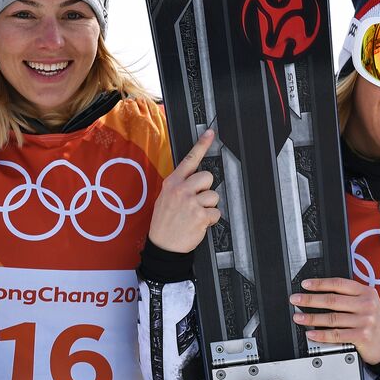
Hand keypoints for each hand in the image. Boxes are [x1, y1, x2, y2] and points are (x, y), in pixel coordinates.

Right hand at [147, 129, 220, 252]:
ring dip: (209, 206)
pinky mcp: (200, 216)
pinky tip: (199, 224)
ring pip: (214, 196)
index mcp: (172, 183)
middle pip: (208, 177)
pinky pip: (216, 212)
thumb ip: (179, 185)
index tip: (210, 133)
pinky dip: (211, 220)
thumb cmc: (165, 222)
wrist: (163, 246)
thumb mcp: (165, 198)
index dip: (202, 145)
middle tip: (197, 200)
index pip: (189, 160)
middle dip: (207, 188)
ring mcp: (191, 202)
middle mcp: (181, 190)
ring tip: (195, 215)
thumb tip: (195, 178)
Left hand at [292, 277, 379, 364]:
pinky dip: (321, 334)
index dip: (320, 283)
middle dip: (310, 300)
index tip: (305, 285)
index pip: (339, 284)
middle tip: (296, 300)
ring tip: (299, 317)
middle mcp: (367, 304)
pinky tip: (311, 333)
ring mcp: (365, 320)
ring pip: (332, 318)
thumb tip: (321, 294)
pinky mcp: (362, 336)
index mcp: (366, 292)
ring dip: (311, 318)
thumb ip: (350, 297)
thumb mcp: (368, 303)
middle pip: (332, 300)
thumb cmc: (374, 322)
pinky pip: (336, 334)